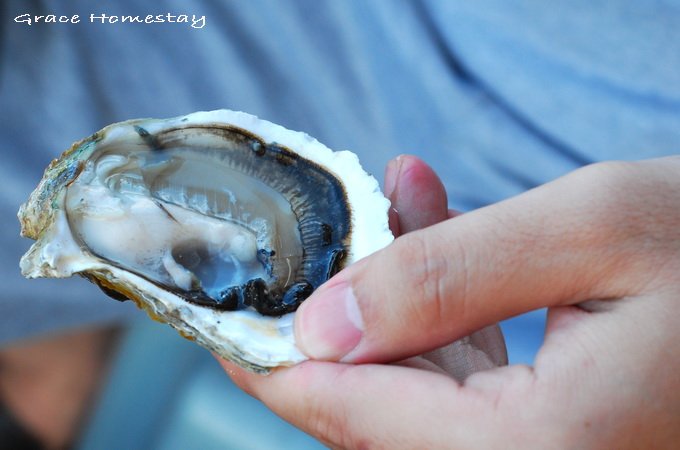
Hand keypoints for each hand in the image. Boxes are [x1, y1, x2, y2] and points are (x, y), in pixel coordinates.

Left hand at [220, 156, 679, 448]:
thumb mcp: (589, 229)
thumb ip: (446, 277)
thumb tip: (324, 323)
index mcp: (542, 447)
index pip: (352, 415)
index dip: (276, 366)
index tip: (230, 326)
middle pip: (380, 408)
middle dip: (339, 316)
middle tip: (323, 238)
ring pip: (424, 386)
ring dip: (397, 293)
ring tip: (394, 202)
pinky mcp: (564, 428)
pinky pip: (473, 374)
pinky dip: (446, 304)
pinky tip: (437, 224)